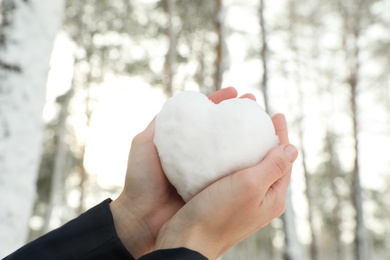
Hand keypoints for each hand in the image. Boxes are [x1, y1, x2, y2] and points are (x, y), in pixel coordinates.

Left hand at [110, 87, 250, 257]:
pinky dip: (245, 163)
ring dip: (247, 136)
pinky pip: (232, 173)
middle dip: (239, 115)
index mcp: (183, 143)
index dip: (219, 102)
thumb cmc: (141, 181)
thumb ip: (159, 123)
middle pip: (222, 131)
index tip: (234, 92)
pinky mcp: (213, 189)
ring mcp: (207, 172)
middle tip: (254, 104)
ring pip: (231, 150)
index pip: (205, 116)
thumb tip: (177, 104)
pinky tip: (258, 153)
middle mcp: (198, 156)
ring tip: (262, 123)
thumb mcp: (144, 144)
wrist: (142, 218)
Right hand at [154, 114, 297, 258]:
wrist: (187, 240)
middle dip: (268, 138)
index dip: (281, 135)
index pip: (284, 160)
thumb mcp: (250, 186)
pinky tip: (224, 148)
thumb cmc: (217, 214)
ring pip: (251, 166)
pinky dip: (233, 156)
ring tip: (244, 127)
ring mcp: (242, 200)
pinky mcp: (224, 199)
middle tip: (262, 116)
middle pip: (270, 162)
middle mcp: (260, 198)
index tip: (277, 114)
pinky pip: (235, 172)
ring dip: (250, 146)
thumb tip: (292, 148)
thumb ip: (273, 166)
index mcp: (272, 196)